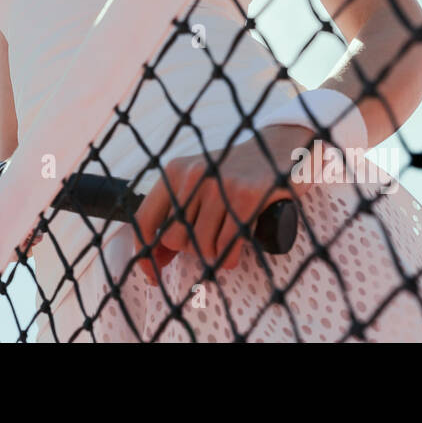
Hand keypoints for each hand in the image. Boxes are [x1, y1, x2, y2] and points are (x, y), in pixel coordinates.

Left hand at [131, 123, 316, 285]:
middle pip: (174, 239)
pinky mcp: (247, 196)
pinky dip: (230, 257)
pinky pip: (226, 247)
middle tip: (211, 238)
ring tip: (227, 238)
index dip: (144, 254)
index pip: (143, 219)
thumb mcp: (197, 185)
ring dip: (215, 254)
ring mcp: (220, 185)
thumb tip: (154, 259)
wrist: (278, 147)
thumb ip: (174, 216)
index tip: (154, 275)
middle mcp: (193, 175)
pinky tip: (237, 246)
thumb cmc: (232, 174)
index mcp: (174, 172)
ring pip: (202, 246)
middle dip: (191, 249)